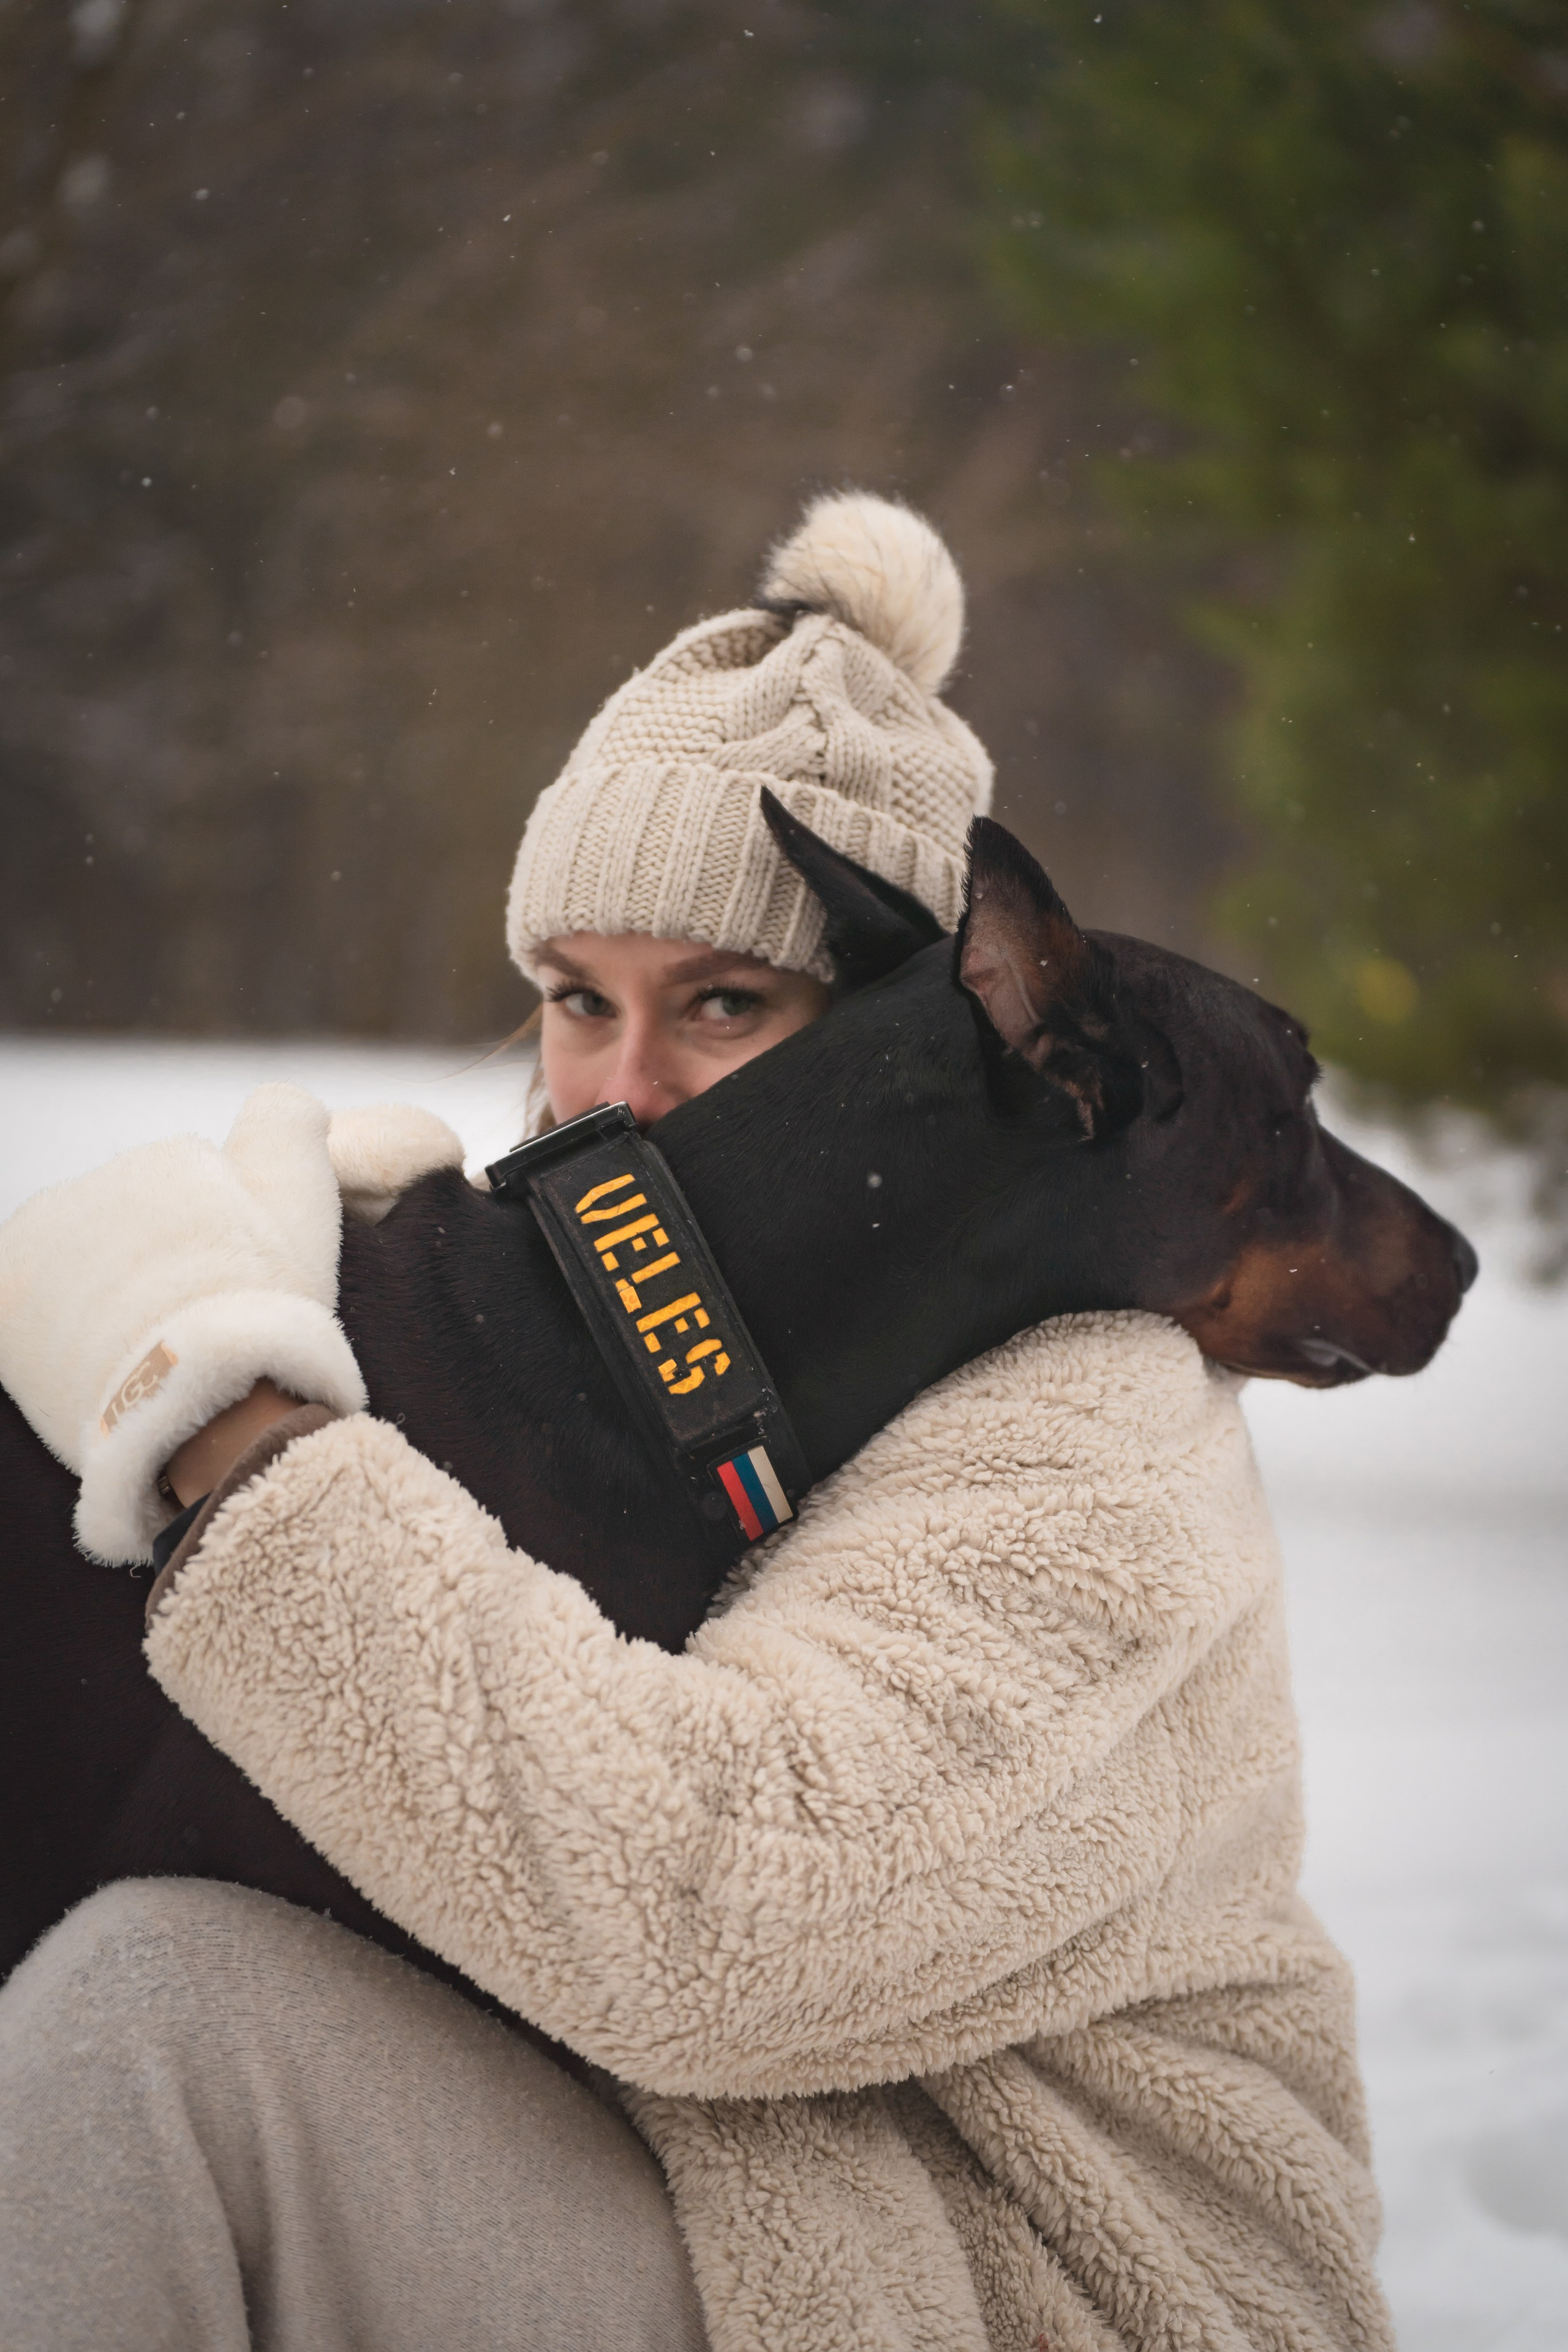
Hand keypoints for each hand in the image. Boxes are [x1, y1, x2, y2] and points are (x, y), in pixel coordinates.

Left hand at [0, 1086, 366, 1562]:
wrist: (198, 1407)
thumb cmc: (262, 1311)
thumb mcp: (303, 1200)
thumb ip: (288, 1121)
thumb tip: (287, 1100)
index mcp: (169, 1158)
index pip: (196, 1198)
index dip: (224, 1247)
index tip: (240, 1289)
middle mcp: (94, 1181)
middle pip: (134, 1223)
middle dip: (160, 1262)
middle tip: (194, 1325)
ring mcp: (39, 1238)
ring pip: (81, 1260)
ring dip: (106, 1292)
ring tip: (146, 1352)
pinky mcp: (2, 1297)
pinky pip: (28, 1301)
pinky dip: (55, 1325)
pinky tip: (92, 1358)